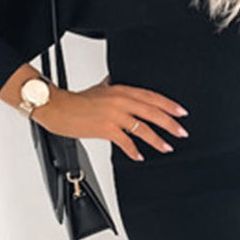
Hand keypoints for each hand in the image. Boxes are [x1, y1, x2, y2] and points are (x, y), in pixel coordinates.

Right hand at [30, 74, 189, 161]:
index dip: (168, 105)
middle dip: (170, 123)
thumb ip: (112, 87)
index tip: (181, 112)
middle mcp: (120, 101)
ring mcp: (114, 115)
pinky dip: (134, 150)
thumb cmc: (76, 100)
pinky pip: (125, 141)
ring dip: (157, 139)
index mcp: (121, 90)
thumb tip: (117, 83)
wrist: (58, 108)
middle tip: (182, 132)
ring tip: (167, 147)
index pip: (151, 96)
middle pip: (152, 112)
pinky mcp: (105, 129)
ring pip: (142, 128)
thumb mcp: (100, 88)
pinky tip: (140, 156)